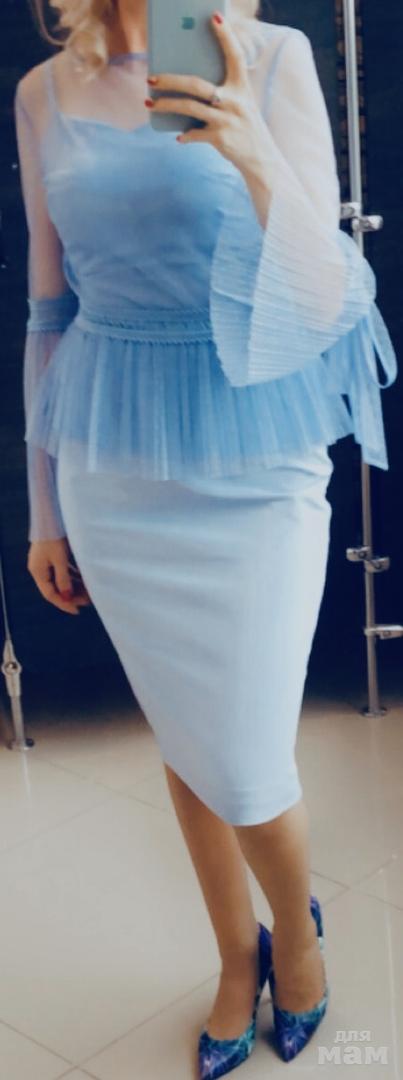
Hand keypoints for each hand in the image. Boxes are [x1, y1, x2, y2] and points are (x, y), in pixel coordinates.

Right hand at [27, 537, 91, 614]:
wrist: (51, 517)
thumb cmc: (55, 537)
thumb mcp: (60, 560)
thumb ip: (64, 579)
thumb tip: (67, 597)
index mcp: (38, 572)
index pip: (50, 594)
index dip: (64, 604)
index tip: (77, 611)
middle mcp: (40, 569)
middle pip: (56, 588)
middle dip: (71, 595)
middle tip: (88, 600)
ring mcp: (45, 562)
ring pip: (61, 579)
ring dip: (74, 586)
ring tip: (89, 591)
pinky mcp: (52, 556)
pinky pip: (63, 570)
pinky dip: (73, 576)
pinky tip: (85, 578)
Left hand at [145, 11, 272, 175]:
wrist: (262, 159)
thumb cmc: (246, 128)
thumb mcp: (241, 106)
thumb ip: (222, 95)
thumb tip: (187, 87)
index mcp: (242, 88)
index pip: (235, 56)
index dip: (226, 36)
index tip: (215, 17)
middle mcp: (235, 101)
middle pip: (196, 84)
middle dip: (170, 80)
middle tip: (151, 77)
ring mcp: (227, 120)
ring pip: (189, 107)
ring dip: (166, 105)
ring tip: (150, 104)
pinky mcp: (220, 139)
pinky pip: (194, 133)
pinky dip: (186, 136)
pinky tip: (179, 137)